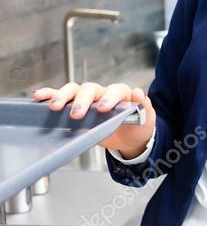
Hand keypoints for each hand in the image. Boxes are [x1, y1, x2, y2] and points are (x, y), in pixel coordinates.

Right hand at [32, 82, 155, 157]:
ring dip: (63, 96)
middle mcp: (102, 93)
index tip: (103, 109)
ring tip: (55, 107)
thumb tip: (138, 92)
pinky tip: (40, 96)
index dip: (109, 97)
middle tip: (76, 114)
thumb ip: (143, 107)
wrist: (130, 137)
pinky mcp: (76, 106)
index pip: (115, 90)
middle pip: (90, 88)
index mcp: (121, 94)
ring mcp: (88, 99)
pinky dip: (50, 94)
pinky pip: (61, 97)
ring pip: (74, 90)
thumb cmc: (138, 127)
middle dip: (82, 100)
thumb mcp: (146, 120)